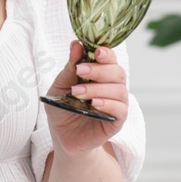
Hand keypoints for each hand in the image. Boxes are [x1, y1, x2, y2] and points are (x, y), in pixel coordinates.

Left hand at [45, 39, 127, 155]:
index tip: (95, 52)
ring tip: (78, 93)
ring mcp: (116, 104)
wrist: (62, 137)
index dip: (106, 53)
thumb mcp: (60, 87)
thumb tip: (76, 44)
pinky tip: (94, 104)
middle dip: (99, 70)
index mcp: (100, 74)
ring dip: (98, 89)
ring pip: (119, 90)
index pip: (110, 59)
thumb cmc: (63, 108)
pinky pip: (121, 110)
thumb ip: (69, 68)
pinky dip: (109, 104)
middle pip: (117, 72)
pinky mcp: (117, 121)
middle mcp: (112, 87)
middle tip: (80, 71)